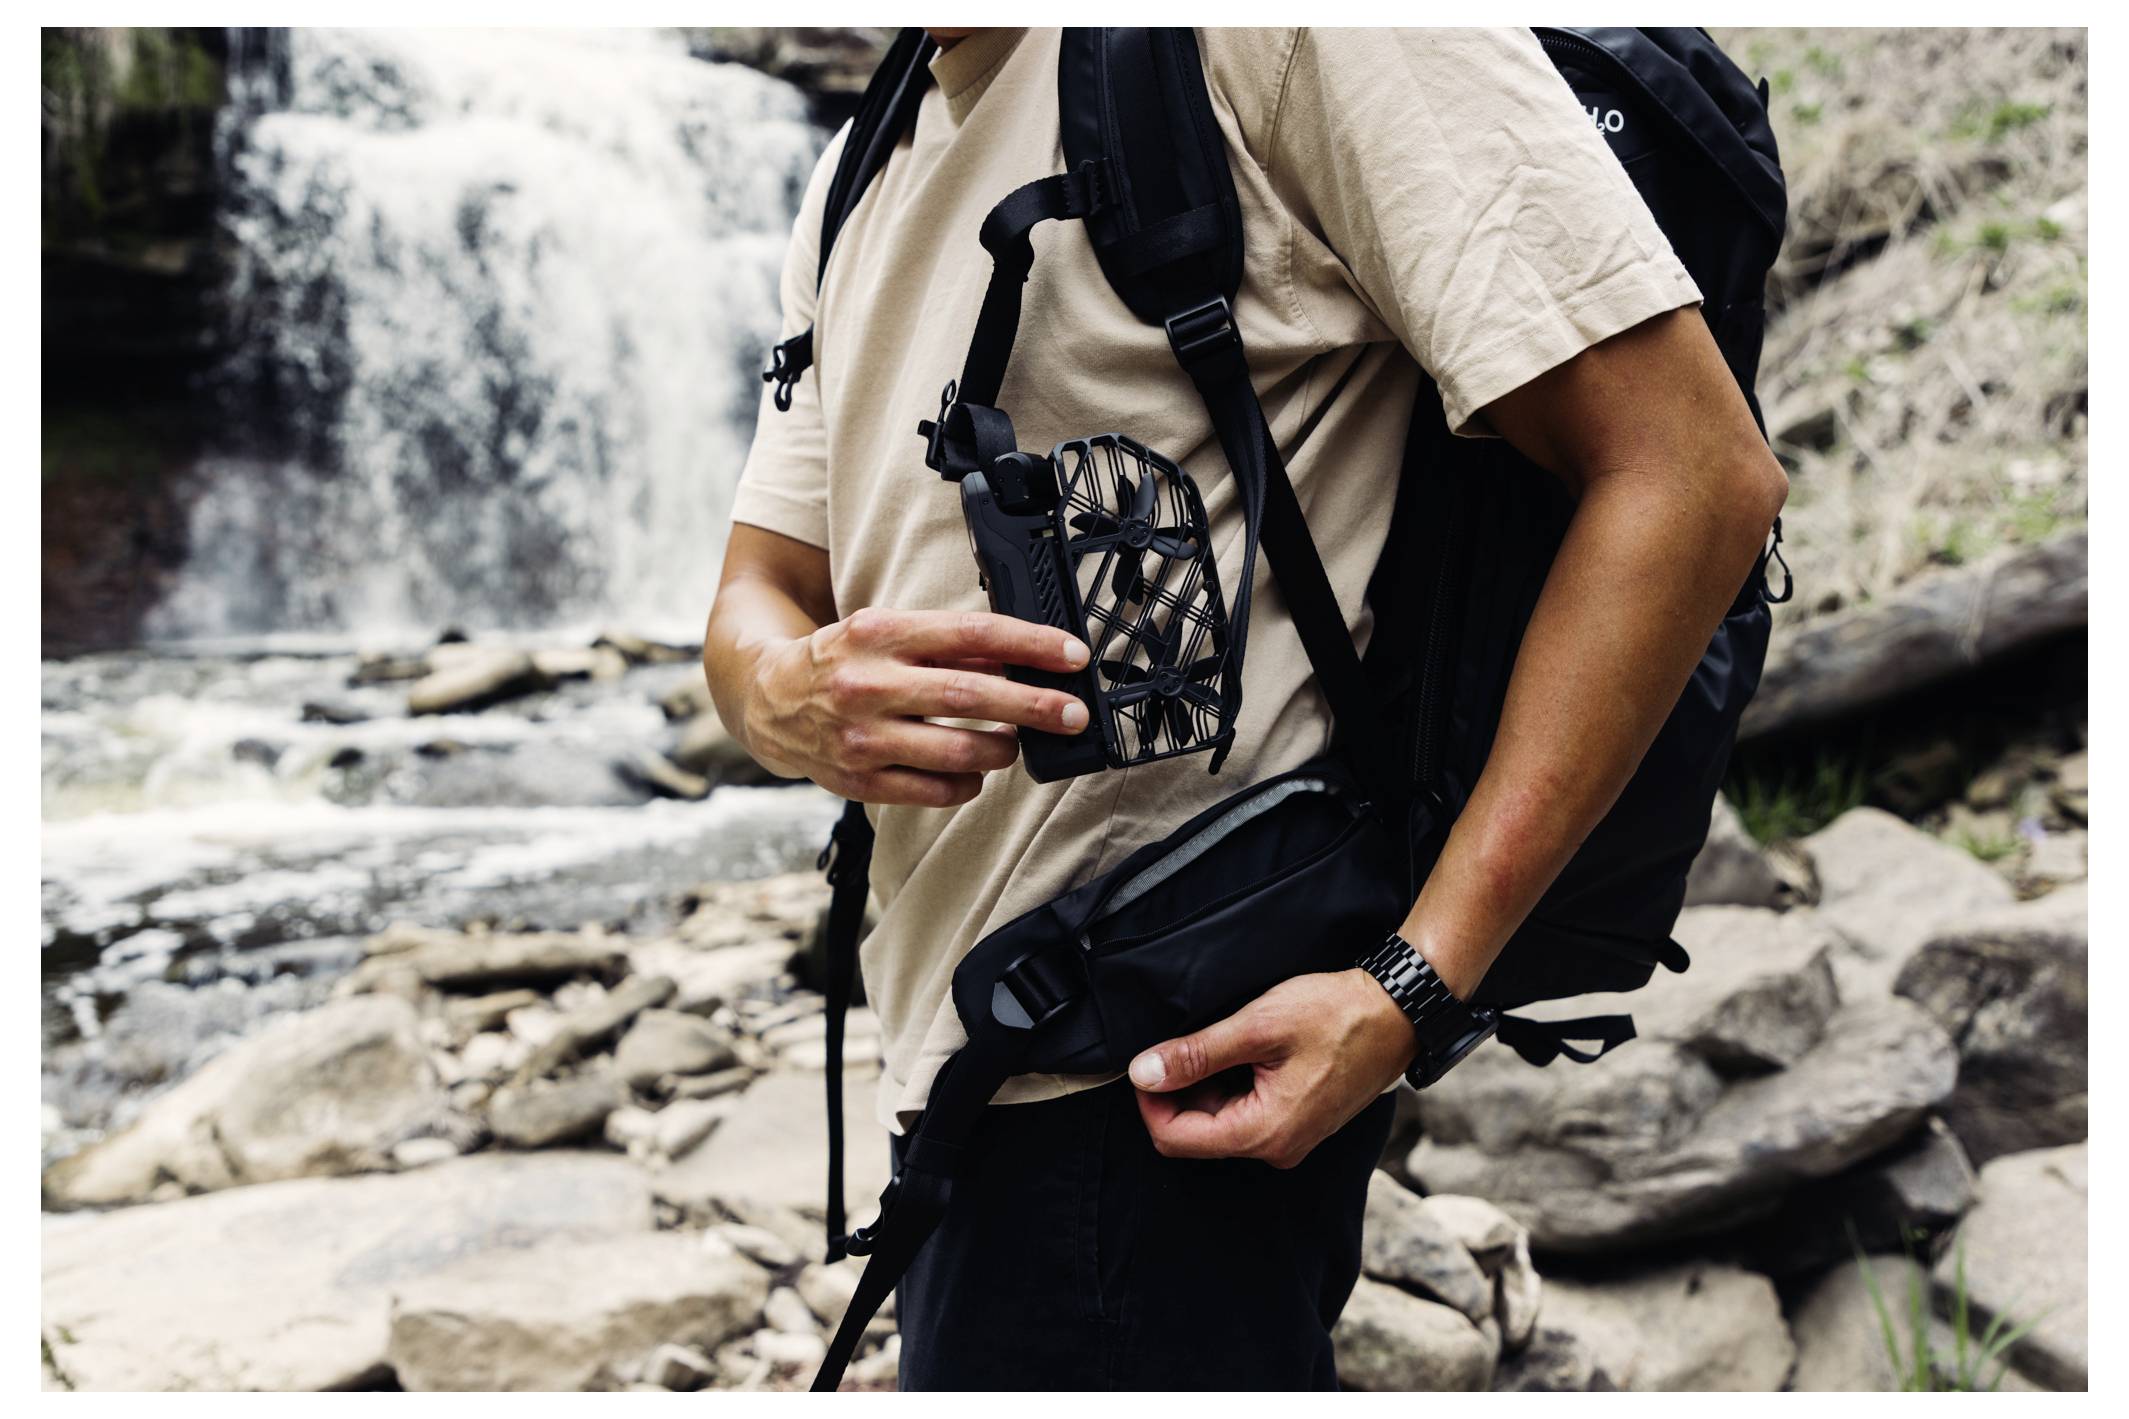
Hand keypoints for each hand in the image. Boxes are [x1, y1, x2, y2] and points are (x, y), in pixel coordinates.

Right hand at [739, 606, 1092, 805]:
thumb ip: (947, 645)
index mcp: (880, 633)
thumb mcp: (887, 632)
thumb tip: (1019, 657)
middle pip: (972, 695)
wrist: (768, 700)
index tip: (1072, 656)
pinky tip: (975, 770)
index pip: (972, 634)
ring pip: (959, 751)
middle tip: (1074, 714)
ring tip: (1015, 743)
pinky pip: (935, 789)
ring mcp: (862, 736)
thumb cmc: (842, 660)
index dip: (1030, 645)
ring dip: (1003, 749)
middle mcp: (868, 683)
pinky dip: (968, 782)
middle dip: (1035, 706)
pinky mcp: (859, 780)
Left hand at [1127, 969, 1417, 1167]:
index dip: (1149, 1101)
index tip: (1146, 1062)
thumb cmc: (1335, 1015)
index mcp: (1264, 1134)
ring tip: (1219, 1041)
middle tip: (1182, 1043)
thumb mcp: (1257, 1026)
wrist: (1397, 1012)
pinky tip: (1240, 1051)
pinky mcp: (1298, 1123)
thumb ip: (1196, 1054)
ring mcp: (1290, 1139)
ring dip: (1204, 1086)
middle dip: (1176, 1092)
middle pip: (1195, 1135)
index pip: (1175, 1139)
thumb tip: (1143, 1073)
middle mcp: (1276, 1149)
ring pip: (1219, 1124)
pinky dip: (1230, 1086)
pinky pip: (1245, 1115)